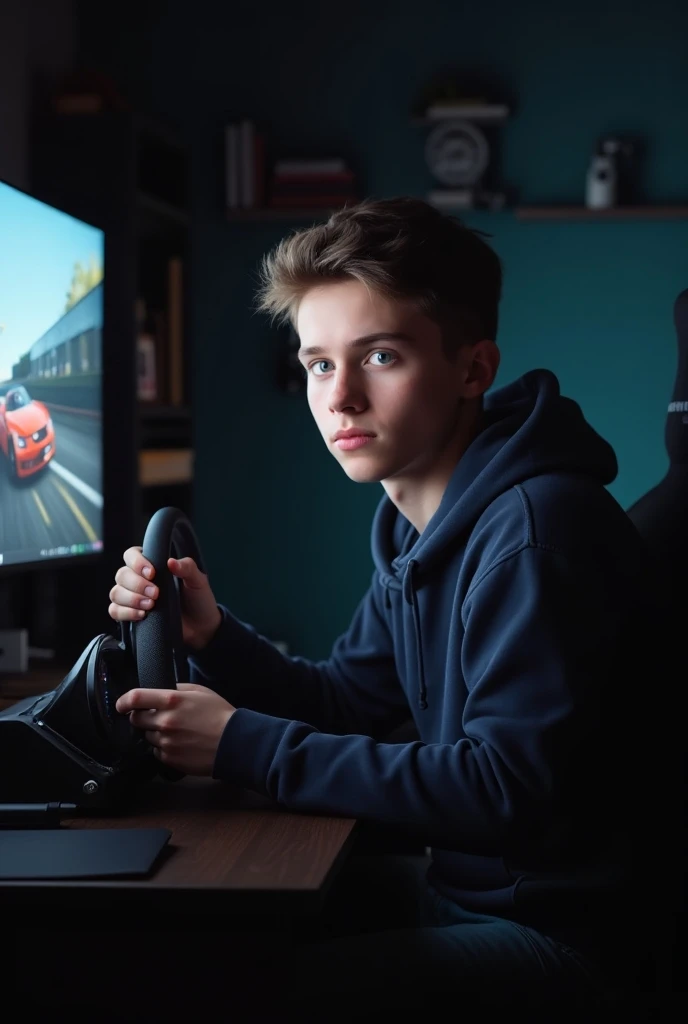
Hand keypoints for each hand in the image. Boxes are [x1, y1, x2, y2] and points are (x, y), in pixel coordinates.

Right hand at [108, 546, 221, 649]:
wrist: (202, 627)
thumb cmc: (199, 599)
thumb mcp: (198, 581)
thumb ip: (187, 568)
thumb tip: (170, 562)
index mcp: (153, 565)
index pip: (131, 555)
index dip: (137, 562)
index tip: (152, 573)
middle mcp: (139, 579)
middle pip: (122, 574)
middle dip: (137, 584)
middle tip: (156, 594)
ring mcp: (133, 597)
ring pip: (116, 592)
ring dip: (130, 598)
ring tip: (151, 605)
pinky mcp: (131, 615)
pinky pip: (115, 611)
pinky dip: (125, 612)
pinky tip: (142, 615)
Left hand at [115, 682, 235, 775]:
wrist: (233, 742)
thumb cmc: (220, 714)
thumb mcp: (200, 691)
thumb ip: (177, 688)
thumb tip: (159, 691)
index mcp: (172, 700)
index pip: (135, 698)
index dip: (123, 701)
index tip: (121, 704)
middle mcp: (165, 721)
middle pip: (136, 719)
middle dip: (141, 717)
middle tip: (154, 717)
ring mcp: (166, 742)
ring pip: (147, 736)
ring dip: (155, 733)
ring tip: (176, 731)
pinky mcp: (169, 758)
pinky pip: (156, 752)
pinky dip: (163, 747)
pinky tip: (180, 743)